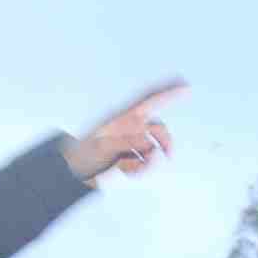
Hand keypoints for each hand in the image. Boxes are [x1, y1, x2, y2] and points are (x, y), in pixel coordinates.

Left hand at [60, 80, 185, 181]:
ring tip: (133, 170)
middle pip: (157, 129)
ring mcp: (128, 140)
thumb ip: (126, 142)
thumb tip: (146, 141)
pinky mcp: (127, 153)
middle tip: (168, 157)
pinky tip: (125, 170)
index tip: (185, 86)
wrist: (72, 171)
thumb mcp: (102, 147)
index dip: (168, 92)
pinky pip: (142, 159)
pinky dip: (138, 168)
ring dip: (147, 161)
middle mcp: (128, 126)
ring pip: (151, 147)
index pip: (148, 100)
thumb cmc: (82, 154)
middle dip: (164, 143)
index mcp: (123, 118)